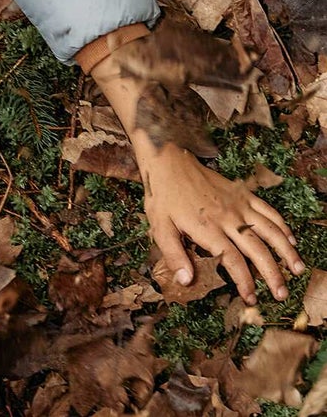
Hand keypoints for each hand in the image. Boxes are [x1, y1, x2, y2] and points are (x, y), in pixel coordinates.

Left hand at [140, 144, 305, 300]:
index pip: (233, 261)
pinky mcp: (242, 193)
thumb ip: (173, 254)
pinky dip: (282, 225)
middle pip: (257, 250)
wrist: (168, 159)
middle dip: (272, 275)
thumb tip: (187, 281)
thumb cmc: (162, 195)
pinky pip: (268, 210)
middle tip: (281, 294)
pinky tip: (291, 240)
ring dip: (286, 252)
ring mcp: (238, 204)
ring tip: (297, 270)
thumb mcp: (159, 226)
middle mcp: (228, 218)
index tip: (251, 298)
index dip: (244, 282)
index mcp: (207, 228)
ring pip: (270, 231)